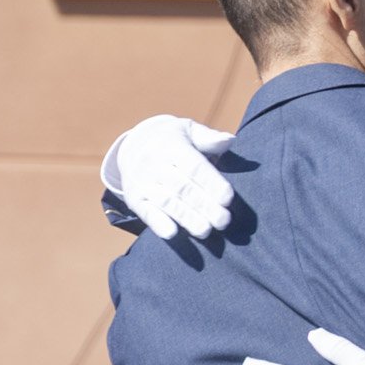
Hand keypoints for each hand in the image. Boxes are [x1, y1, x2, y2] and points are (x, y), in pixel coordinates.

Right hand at [104, 115, 235, 240]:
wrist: (134, 144)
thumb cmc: (173, 140)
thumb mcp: (189, 131)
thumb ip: (209, 138)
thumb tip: (229, 140)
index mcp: (172, 146)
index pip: (194, 166)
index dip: (211, 183)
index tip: (228, 199)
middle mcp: (154, 164)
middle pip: (182, 188)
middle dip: (204, 206)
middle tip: (224, 221)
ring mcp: (142, 182)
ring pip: (167, 202)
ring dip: (187, 218)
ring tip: (206, 231)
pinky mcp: (134, 198)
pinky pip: (146, 212)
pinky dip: (158, 223)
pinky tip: (172, 233)